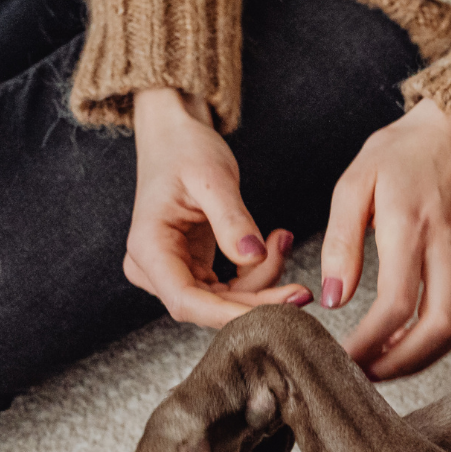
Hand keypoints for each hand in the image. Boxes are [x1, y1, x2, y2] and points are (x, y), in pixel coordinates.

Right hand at [126, 88, 309, 324]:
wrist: (175, 136)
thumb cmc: (185, 149)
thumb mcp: (212, 178)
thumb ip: (232, 219)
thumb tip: (253, 256)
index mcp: (148, 248)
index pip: (187, 301)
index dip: (231, 315)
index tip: (276, 314)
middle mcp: (154, 267)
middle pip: (210, 305)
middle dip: (259, 300)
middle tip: (302, 290)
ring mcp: (173, 270)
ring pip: (226, 299)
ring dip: (263, 280)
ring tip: (282, 238)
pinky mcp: (193, 268)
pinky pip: (231, 286)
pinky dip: (258, 272)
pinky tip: (274, 242)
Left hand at [320, 98, 450, 379]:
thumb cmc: (403, 153)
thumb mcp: (355, 184)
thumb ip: (340, 241)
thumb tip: (333, 299)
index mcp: (413, 228)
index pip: (397, 305)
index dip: (368, 342)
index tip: (342, 357)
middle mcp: (450, 250)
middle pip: (437, 331)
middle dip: (399, 364)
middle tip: (364, 376)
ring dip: (420, 358)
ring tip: (383, 365)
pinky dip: (437, 341)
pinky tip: (408, 342)